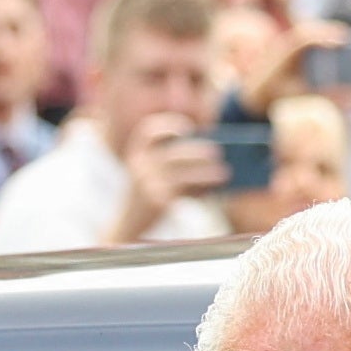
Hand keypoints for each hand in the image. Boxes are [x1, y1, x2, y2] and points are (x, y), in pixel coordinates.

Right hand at [119, 115, 227, 238]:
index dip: (168, 125)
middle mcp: (139, 165)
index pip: (148, 131)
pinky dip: (200, 190)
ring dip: (206, 172)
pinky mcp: (157, 200)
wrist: (127, 225)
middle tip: (217, 152)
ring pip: (183, 173)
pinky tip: (211, 190)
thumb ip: (168, 160)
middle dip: (198, 152)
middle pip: (174, 153)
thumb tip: (206, 153)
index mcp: (135, 153)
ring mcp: (147, 183)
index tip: (188, 128)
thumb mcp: (149, 174)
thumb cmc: (145, 196)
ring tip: (223, 173)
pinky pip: (185, 191)